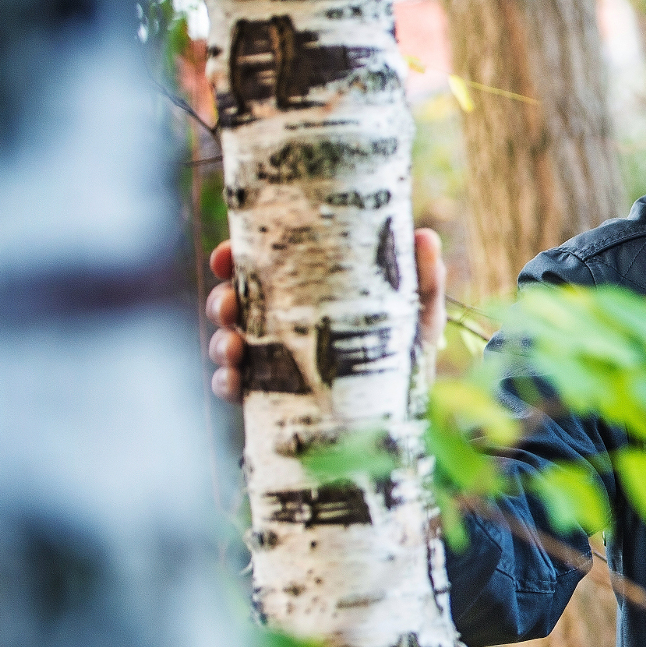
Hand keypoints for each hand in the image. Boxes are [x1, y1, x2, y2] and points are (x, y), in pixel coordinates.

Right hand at [207, 228, 446, 401]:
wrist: (409, 411)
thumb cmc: (409, 351)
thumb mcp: (418, 314)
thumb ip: (423, 279)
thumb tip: (425, 235)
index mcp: (303, 294)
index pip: (257, 268)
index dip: (232, 258)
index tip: (226, 255)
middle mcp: (280, 324)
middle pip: (232, 303)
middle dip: (221, 301)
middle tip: (230, 305)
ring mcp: (270, 361)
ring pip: (227, 344)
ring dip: (220, 342)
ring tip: (234, 346)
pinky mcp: (269, 397)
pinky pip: (234, 388)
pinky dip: (226, 383)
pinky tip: (234, 381)